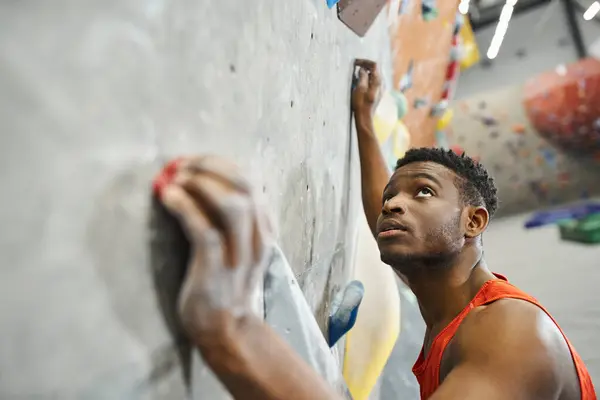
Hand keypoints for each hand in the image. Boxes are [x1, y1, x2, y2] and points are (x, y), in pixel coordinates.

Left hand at [158, 156, 271, 340]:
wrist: (227, 329)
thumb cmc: (226, 283)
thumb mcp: (242, 247)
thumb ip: (236, 220)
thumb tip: (208, 181)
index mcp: (265, 229)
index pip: (253, 182)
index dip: (222, 163)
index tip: (196, 160)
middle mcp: (257, 238)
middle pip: (245, 186)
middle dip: (212, 166)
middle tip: (182, 164)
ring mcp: (239, 254)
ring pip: (231, 205)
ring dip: (201, 183)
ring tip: (175, 178)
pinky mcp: (216, 268)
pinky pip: (204, 230)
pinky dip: (185, 207)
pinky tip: (168, 197)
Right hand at [351, 59, 381, 117]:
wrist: (365, 117)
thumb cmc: (361, 104)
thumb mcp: (360, 88)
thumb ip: (362, 76)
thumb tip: (362, 70)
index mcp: (378, 81)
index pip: (374, 65)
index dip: (364, 61)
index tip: (356, 62)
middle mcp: (381, 83)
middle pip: (375, 69)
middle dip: (365, 65)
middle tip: (355, 65)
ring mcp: (380, 88)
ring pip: (374, 75)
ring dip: (365, 71)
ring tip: (356, 72)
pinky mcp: (377, 93)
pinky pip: (373, 81)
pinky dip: (366, 77)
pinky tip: (360, 81)